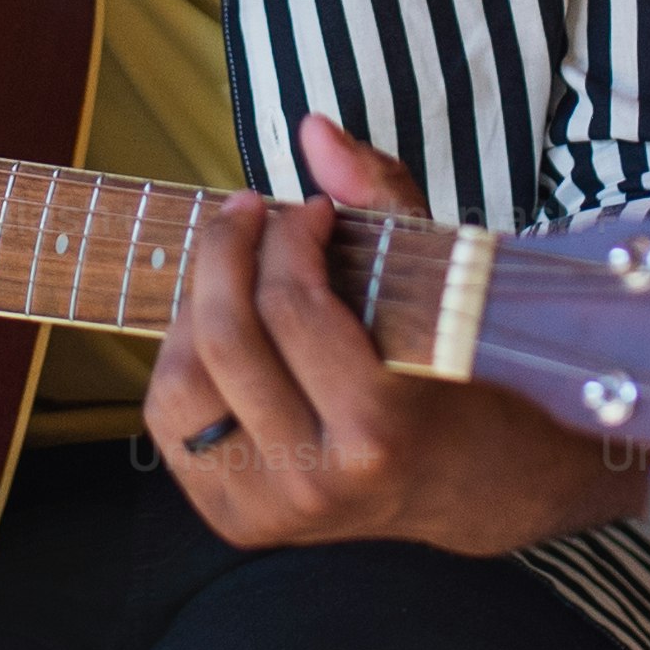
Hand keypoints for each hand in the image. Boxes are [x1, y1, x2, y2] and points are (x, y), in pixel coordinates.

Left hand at [144, 116, 649, 557]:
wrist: (480, 491)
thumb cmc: (464, 378)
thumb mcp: (441, 286)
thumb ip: (380, 198)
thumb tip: (313, 129)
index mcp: (377, 434)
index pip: (293, 311)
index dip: (285, 238)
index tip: (305, 209)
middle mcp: (315, 484)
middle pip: (223, 341)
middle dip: (225, 254)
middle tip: (249, 217)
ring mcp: (268, 510)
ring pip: (177, 385)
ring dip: (192, 311)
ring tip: (234, 277)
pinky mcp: (235, 520)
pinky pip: (170, 424)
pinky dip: (183, 361)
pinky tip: (224, 333)